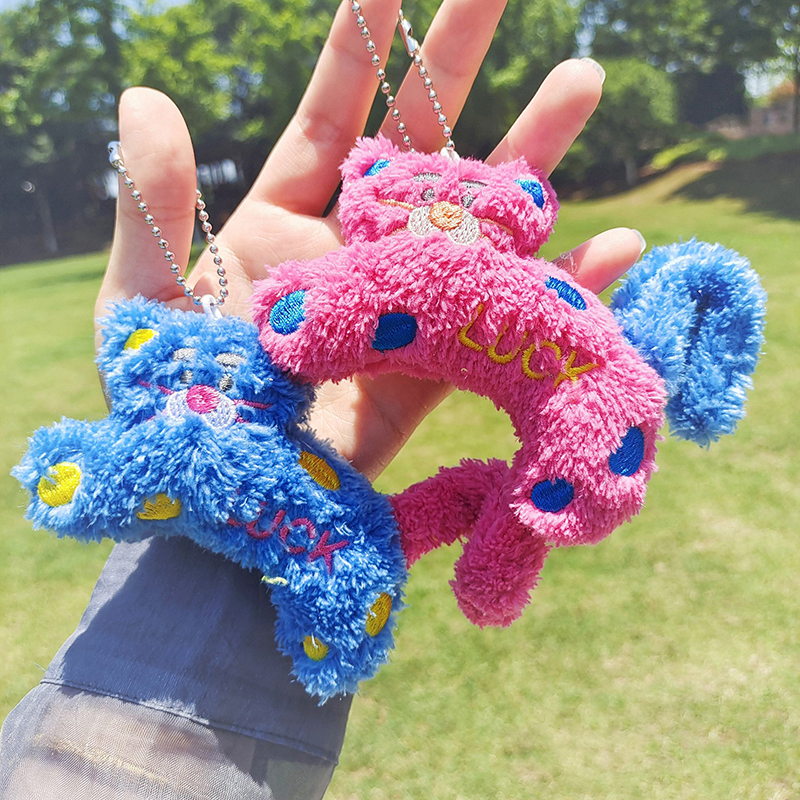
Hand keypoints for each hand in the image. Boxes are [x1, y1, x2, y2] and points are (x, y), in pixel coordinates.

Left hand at [97, 0, 644, 480]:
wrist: (225, 499)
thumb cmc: (174, 405)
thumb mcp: (148, 297)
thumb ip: (152, 206)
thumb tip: (142, 95)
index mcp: (285, 227)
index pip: (329, 122)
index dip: (361, 52)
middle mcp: (354, 256)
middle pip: (416, 149)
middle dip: (459, 69)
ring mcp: (404, 309)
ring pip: (475, 219)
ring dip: (530, 156)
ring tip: (582, 84)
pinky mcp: (440, 370)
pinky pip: (508, 317)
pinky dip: (562, 284)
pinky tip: (615, 245)